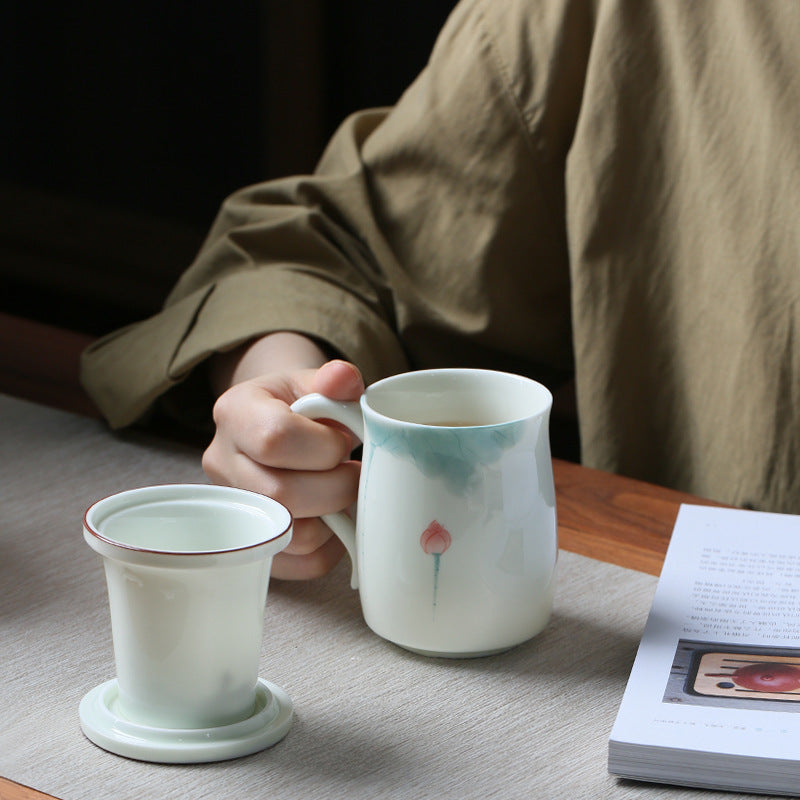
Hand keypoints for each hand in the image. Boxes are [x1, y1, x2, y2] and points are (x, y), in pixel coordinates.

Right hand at [202, 358, 364, 579]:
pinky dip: (331, 545)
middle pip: (280, 493)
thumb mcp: (313, 382)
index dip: (323, 446)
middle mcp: (221, 462)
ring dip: (334, 517)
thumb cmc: (302, 407)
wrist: (279, 430)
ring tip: (344, 493)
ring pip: (289, 534)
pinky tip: (334, 517)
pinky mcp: (255, 543)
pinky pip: (299, 563)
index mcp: (235, 412)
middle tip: (355, 473)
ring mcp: (232, 508)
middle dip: (336, 486)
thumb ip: (334, 379)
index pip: (275, 439)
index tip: (342, 442)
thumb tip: (344, 378)